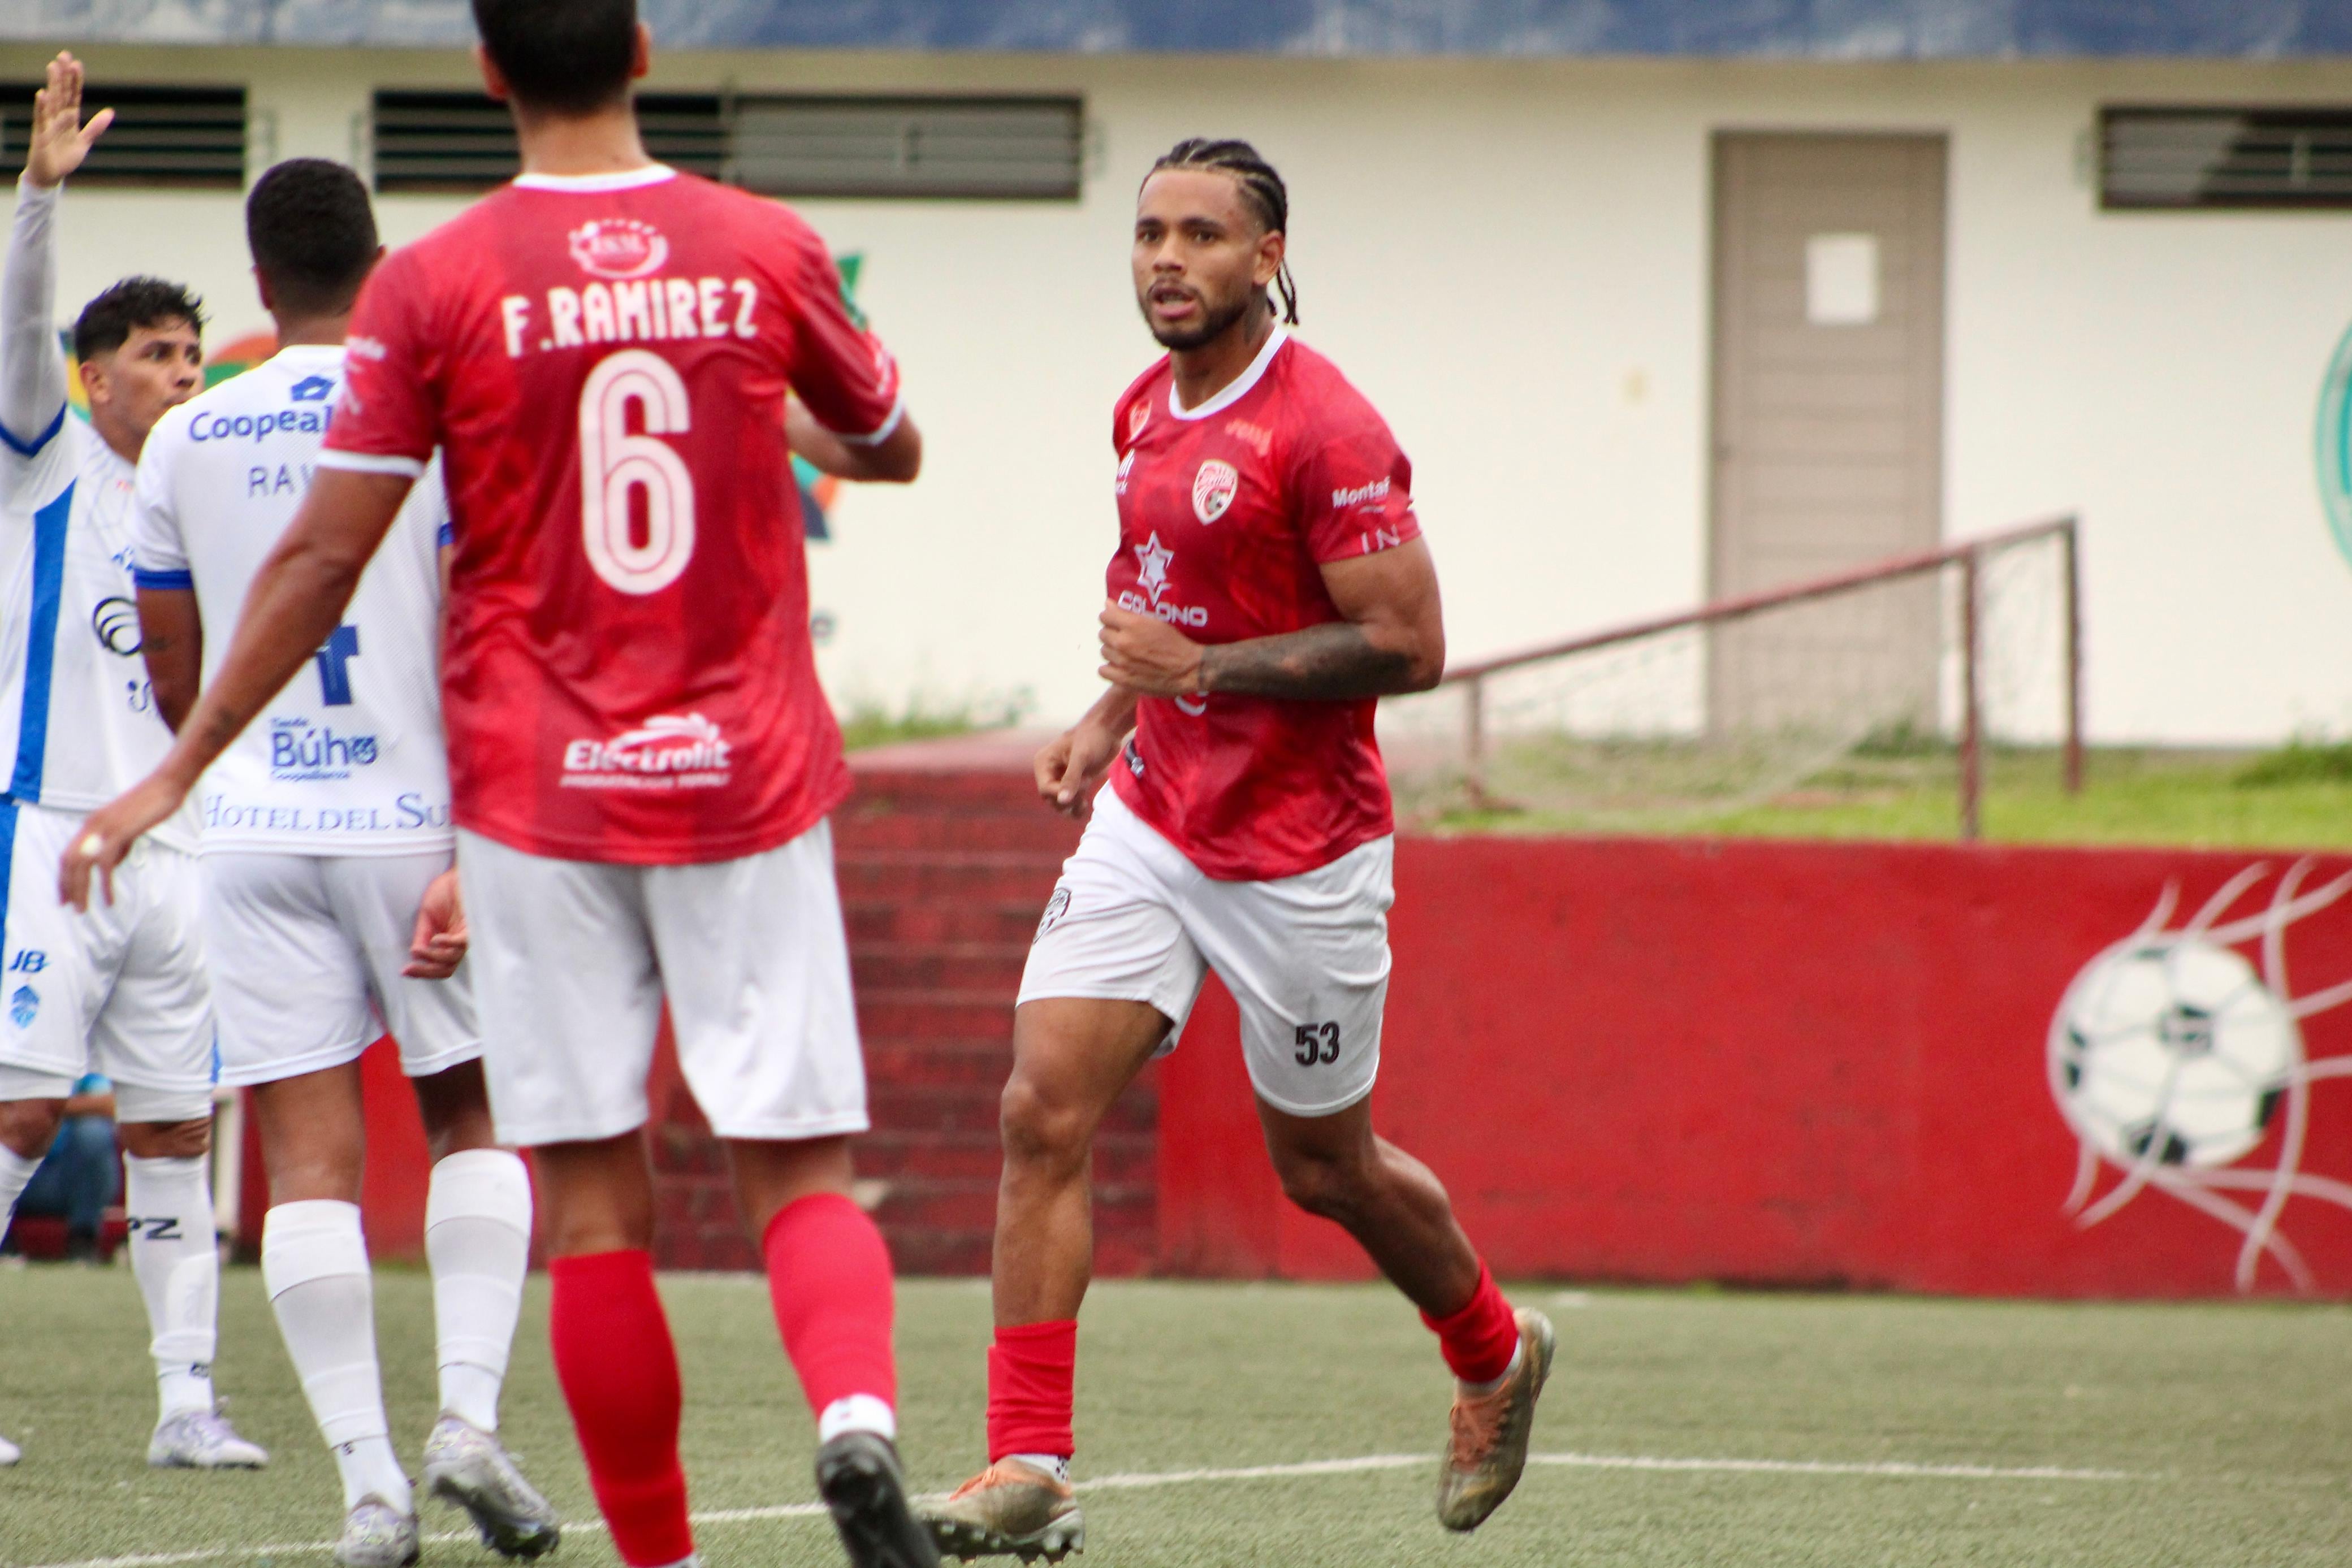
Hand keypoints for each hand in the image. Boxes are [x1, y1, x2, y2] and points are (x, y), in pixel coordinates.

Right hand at [25, 53, 111, 189]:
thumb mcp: (84, 142)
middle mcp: (58, 117)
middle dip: (63, 75)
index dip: (75, 80)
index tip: (77, 63)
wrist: (50, 175)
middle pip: (61, 92)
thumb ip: (96, 127)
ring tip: (53, 66)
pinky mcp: (41, 135)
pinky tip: (42, 94)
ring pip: (52, 101)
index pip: (73, 95)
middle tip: (64, 55)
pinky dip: (42, 107)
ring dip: (53, 84)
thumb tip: (110, 112)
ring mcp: (48, 124)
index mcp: (69, 118)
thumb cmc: (65, 158)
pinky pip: (41, 119)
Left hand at [58, 771, 189, 910]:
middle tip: (72, 908)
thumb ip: (118, 846)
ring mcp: (103, 828)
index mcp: (93, 823)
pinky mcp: (118, 832)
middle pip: (68, 862)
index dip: (63, 877)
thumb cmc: (154, 803)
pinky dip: (105, 885)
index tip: (65, 896)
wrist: (167, 784)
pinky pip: (105, 865)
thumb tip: (108, 866)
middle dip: (67, 888)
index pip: (67, 854)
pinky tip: (109, 900)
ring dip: (80, 890)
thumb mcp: (131, 827)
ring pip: (81, 866)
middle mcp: (92, 825)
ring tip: (84, 909)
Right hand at [404, 869, 467, 978]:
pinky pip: (463, 941)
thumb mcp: (426, 916)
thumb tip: (414, 955)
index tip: (403, 971)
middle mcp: (459, 942)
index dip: (422, 971)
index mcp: (448, 942)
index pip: (439, 965)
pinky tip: (436, 940)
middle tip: (408, 970)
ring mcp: (467, 935)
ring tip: (418, 951)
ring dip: (432, 957)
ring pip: (452, 958)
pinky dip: (448, 944)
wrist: (456, 871)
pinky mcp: (473, 925)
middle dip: (426, 971)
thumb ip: (422, 936)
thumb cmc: (445, 891)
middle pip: (447, 968)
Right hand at [1034, 719, 1124, 820]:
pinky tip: (1085, 806)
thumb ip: (1071, 779)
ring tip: (1084, 801)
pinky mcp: (1074, 783)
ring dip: (1072, 807)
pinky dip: (1076, 808)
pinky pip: (1070, 803)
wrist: (1108, 730)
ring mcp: (1061, 779)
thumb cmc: (1093, 738)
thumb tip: (1062, 801)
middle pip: (1051, 799)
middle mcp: (1048, 772)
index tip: (1083, 784)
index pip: (1045, 789)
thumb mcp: (1081, 757)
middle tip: (1086, 786)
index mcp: (1043, 763)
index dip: (1061, 794)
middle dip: (1068, 800)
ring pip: (1060, 804)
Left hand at [1099, 601, 1205, 697]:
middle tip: (1125, 638)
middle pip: (1103, 634)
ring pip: (1104, 651)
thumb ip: (1129, 613)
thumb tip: (1107, 604)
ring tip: (1126, 653)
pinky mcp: (1123, 679)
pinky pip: (1103, 670)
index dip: (1111, 617)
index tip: (1117, 621)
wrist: (1189, 669)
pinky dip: (1110, 668)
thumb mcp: (1156, 622)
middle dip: (1112, 634)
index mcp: (1133, 624)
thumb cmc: (1176, 643)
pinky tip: (1121, 667)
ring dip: (1113, 651)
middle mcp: (1123, 642)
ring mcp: (1122, 662)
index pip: (1105, 616)